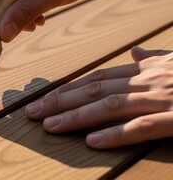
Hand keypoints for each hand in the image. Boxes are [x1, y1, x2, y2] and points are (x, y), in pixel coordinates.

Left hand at [26, 47, 172, 148]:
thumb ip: (153, 59)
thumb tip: (134, 52)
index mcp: (145, 71)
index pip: (97, 79)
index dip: (68, 89)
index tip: (44, 98)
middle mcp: (147, 82)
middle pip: (95, 90)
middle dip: (60, 101)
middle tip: (32, 111)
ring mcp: (161, 99)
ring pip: (111, 105)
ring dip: (77, 116)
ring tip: (50, 126)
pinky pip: (143, 126)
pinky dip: (116, 133)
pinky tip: (92, 141)